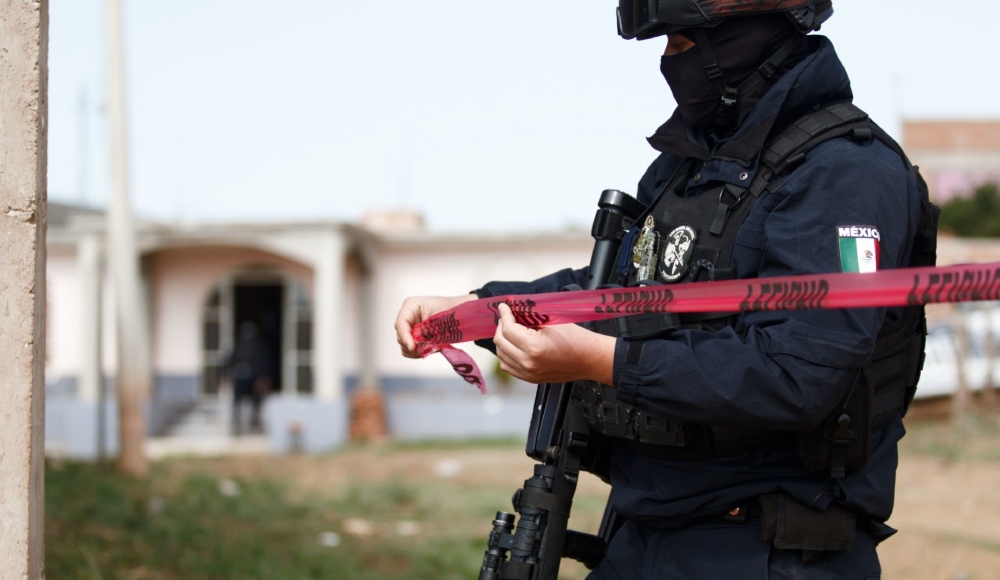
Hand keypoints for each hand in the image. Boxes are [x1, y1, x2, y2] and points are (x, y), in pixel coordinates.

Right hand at [395, 294, 477, 357]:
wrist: (461, 313)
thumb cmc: (452, 311)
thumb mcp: (440, 319)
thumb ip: (426, 333)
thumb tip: (416, 347)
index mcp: (411, 306)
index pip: (400, 323)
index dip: (404, 337)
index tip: (413, 347)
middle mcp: (407, 316)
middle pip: (400, 336)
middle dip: (413, 345)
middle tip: (428, 347)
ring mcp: (409, 327)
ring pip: (404, 345)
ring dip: (416, 350)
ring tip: (432, 346)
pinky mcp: (413, 337)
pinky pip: (409, 350)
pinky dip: (418, 352)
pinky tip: (429, 347)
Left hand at [493, 303, 615, 384]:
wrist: (590, 359)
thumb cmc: (576, 338)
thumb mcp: (552, 321)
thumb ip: (529, 316)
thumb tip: (513, 310)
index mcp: (534, 347)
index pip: (508, 329)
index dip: (504, 315)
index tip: (504, 307)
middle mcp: (528, 363)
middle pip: (500, 342)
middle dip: (501, 326)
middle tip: (507, 317)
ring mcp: (528, 373)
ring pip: (501, 355)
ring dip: (502, 341)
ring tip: (509, 330)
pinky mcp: (530, 379)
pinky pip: (508, 366)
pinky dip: (506, 354)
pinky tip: (512, 345)